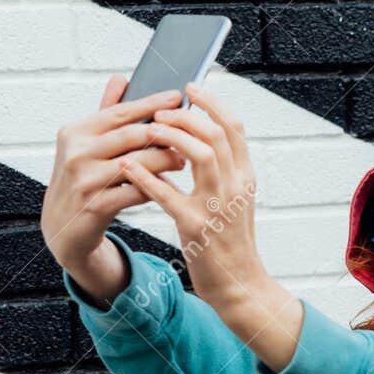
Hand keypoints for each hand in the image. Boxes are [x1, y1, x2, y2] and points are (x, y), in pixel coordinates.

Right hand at [41, 75, 185, 300]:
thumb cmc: (79, 181)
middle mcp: (77, 153)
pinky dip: (154, 187)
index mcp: (75, 132)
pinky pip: (135, 192)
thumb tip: (120, 79)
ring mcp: (85, 180)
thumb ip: (104, 112)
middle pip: (131, 136)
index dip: (151, 104)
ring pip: (137, 164)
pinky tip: (168, 185)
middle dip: (164, 133)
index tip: (177, 97)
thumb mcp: (85, 145)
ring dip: (164, 160)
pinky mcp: (95, 206)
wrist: (62, 227)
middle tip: (189, 132)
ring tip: (183, 159)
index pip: (120, 112)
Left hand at [121, 82, 303, 369]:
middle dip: (186, 115)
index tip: (190, 88)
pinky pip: (170, 195)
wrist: (240, 285)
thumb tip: (202, 138)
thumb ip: (223, 170)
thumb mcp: (234, 200)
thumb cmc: (230, 242)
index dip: (212, 103)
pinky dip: (147, 178)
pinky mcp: (197, 227)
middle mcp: (235, 186)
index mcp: (245, 176)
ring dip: (171, 137)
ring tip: (147, 131)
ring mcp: (218, 206)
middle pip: (216, 133)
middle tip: (159, 110)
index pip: (234, 127)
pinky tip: (128, 168)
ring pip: (200, 155)